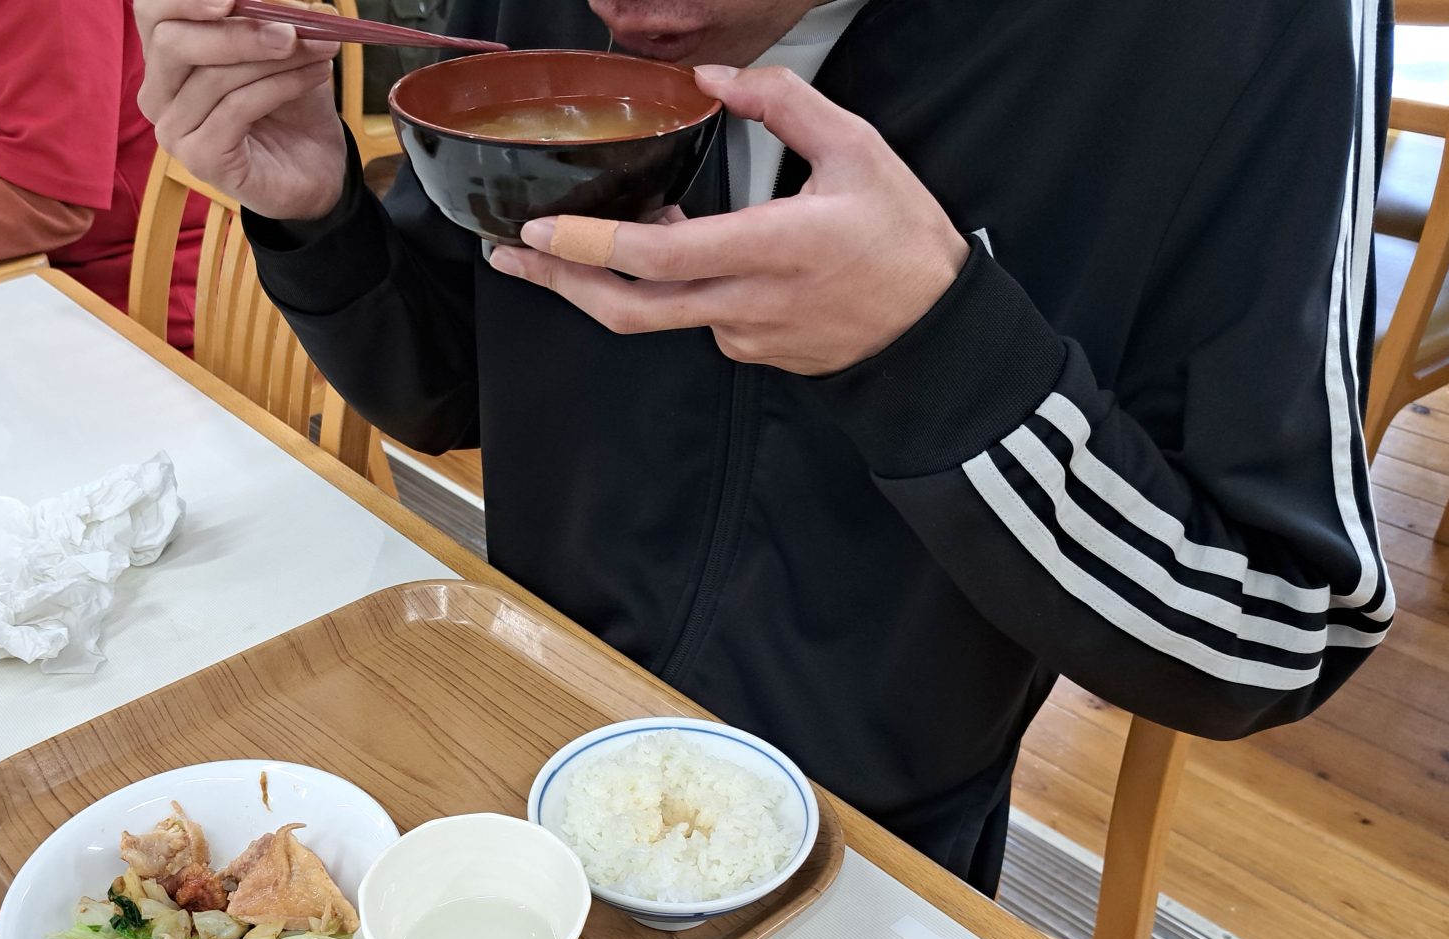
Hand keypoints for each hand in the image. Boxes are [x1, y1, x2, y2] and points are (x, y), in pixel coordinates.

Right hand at [135, 0, 346, 219]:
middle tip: (290, 29)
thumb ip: (273, 17)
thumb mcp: (282, 46)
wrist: (314, 166)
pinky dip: (280, 86)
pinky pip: (236, 108)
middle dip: (237, 31)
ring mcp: (175, 131)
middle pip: (171, 42)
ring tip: (320, 49)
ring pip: (213, 77)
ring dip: (274, 58)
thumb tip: (297, 1)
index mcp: (167, 58)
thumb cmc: (290, 102)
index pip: (151, 13)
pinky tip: (313, 76)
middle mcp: (159, 94)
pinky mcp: (200, 160)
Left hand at [487, 66, 970, 375]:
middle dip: (562, 283)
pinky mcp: (748, 351)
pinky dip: (669, 288)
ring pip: (656, 315)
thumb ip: (782, 103)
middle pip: (631, 309)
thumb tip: (714, 76)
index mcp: (771, 248)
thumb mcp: (857, 151)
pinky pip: (693, 319)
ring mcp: (743, 335)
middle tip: (514, 257)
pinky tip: (672, 254)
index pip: (661, 258)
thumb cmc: (901, 241)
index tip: (543, 231)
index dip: (593, 247)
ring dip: (612, 280)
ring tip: (572, 245)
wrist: (934, 331)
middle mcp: (746, 303)